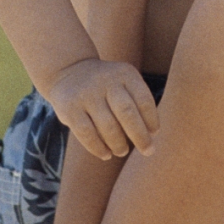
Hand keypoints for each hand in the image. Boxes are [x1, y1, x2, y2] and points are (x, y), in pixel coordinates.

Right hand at [44, 57, 159, 158]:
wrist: (70, 70)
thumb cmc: (106, 85)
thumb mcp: (123, 82)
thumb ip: (137, 103)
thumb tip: (151, 135)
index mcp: (125, 73)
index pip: (144, 100)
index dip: (151, 120)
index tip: (154, 133)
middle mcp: (106, 81)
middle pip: (127, 113)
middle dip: (140, 136)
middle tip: (147, 150)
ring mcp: (86, 94)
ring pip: (108, 126)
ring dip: (118, 144)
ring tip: (122, 151)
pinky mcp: (69, 108)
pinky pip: (87, 134)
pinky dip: (98, 148)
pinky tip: (106, 154)